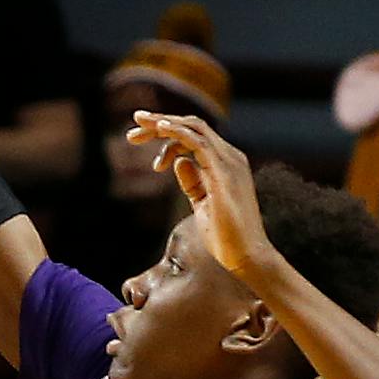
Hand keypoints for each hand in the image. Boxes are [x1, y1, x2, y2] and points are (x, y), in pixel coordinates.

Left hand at [125, 112, 275, 279]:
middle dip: (160, 122)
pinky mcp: (224, 172)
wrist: (246, 256)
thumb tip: (178, 162)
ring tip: (137, 127)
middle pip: (192, 126)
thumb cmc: (226, 235)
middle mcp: (230, 157)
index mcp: (225, 163)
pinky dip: (177, 132)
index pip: (193, 136)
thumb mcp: (202, 203)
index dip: (165, 133)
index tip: (137, 138)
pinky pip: (199, 142)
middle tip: (132, 125)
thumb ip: (193, 182)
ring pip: (194, 128)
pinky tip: (160, 128)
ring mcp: (229, 162)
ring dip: (163, 124)